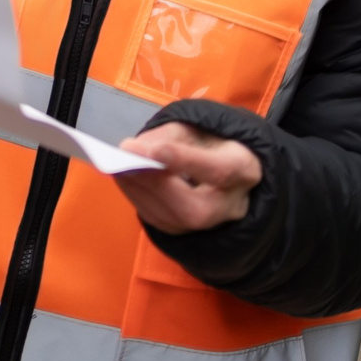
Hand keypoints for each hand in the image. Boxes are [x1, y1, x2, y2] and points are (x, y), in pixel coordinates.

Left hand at [112, 122, 262, 232]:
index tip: (156, 150)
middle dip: (156, 183)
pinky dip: (136, 197)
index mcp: (244, 170)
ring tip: (117, 164)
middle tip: (126, 157)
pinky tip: (122, 177)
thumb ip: (170, 136)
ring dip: (139, 190)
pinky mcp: (184, 232)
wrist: (224, 172)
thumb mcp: (198, 128)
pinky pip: (157, 220)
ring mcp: (208, 226)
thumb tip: (139, 148)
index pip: (219, 170)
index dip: (186, 161)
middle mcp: (231, 206)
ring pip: (172, 219)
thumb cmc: (211, 143)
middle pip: (194, 206)